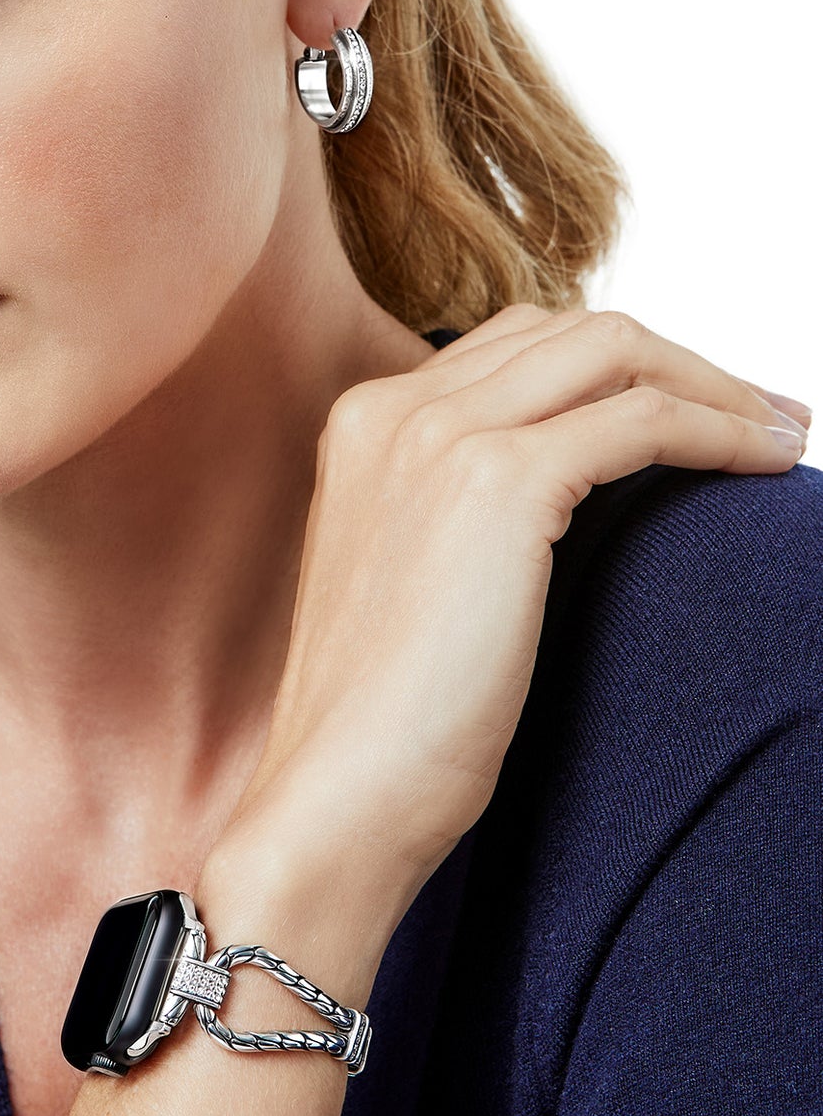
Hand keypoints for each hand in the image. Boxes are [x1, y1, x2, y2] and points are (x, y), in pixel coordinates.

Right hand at [210, 304, 809, 895]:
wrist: (340, 785)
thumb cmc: (382, 709)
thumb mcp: (407, 567)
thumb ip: (453, 498)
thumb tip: (572, 474)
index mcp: (363, 422)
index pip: (513, 343)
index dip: (616, 364)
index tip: (689, 408)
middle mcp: (394, 408)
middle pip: (568, 329)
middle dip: (675, 360)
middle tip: (754, 414)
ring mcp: (438, 436)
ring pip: (612, 352)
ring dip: (711, 383)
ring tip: (775, 432)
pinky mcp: (495, 482)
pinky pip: (640, 420)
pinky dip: (718, 428)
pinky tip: (765, 459)